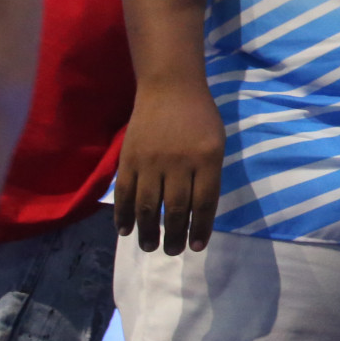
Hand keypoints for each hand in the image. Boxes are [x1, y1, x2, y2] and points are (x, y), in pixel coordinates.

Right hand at [115, 80, 226, 254]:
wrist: (170, 88)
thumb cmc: (199, 117)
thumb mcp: (216, 143)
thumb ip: (208, 175)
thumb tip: (197, 213)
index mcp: (207, 159)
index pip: (205, 203)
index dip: (200, 228)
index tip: (196, 247)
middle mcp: (179, 162)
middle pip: (175, 209)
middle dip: (174, 235)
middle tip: (172, 252)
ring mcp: (151, 161)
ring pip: (147, 206)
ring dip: (148, 231)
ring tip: (151, 247)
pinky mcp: (129, 159)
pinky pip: (124, 193)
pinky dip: (123, 214)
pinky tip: (124, 230)